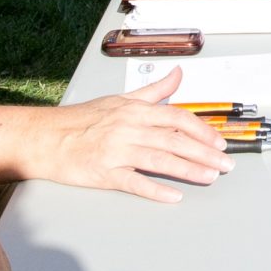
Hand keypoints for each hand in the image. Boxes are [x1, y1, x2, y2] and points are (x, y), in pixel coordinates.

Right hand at [22, 70, 232, 202]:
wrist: (45, 138)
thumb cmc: (82, 120)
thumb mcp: (120, 99)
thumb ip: (154, 91)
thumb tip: (178, 74)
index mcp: (134, 110)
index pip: (177, 118)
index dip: (202, 130)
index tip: (219, 141)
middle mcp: (129, 128)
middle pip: (175, 140)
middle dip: (205, 153)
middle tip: (225, 164)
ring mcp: (117, 151)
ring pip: (161, 160)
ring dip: (189, 170)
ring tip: (209, 177)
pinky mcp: (104, 173)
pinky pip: (134, 183)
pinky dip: (156, 190)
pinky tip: (174, 196)